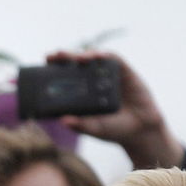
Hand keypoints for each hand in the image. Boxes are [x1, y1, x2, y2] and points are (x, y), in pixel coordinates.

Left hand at [45, 50, 183, 168]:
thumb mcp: (94, 129)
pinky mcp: (125, 72)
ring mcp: (108, 75)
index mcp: (82, 91)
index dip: (54, 68)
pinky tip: (99, 56)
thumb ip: (80, 125)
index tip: (45, 63)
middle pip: (76, 63)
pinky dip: (105, 56)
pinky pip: (114, 59)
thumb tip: (63, 121)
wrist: (140, 131)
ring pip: (93, 58)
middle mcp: (93, 80)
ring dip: (84, 55)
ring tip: (77, 58)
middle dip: (65, 57)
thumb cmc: (113, 130)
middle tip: (54, 55)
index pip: (65, 75)